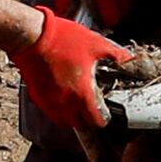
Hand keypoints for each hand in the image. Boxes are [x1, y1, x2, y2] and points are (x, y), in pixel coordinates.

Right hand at [13, 8, 125, 128]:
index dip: (102, 120)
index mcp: (82, 94)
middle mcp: (64, 103)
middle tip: (90, 110)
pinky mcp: (36, 96)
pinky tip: (60, 93)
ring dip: (70, 116)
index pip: (95, 121)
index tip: (104, 114)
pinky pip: (49, 110)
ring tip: (75, 104)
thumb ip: (115, 55)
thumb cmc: (62, 40)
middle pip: (78, 125)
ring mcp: (48, 102)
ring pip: (61, 120)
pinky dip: (56, 107)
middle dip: (86, 120)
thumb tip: (128, 59)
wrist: (32, 37)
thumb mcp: (96, 44)